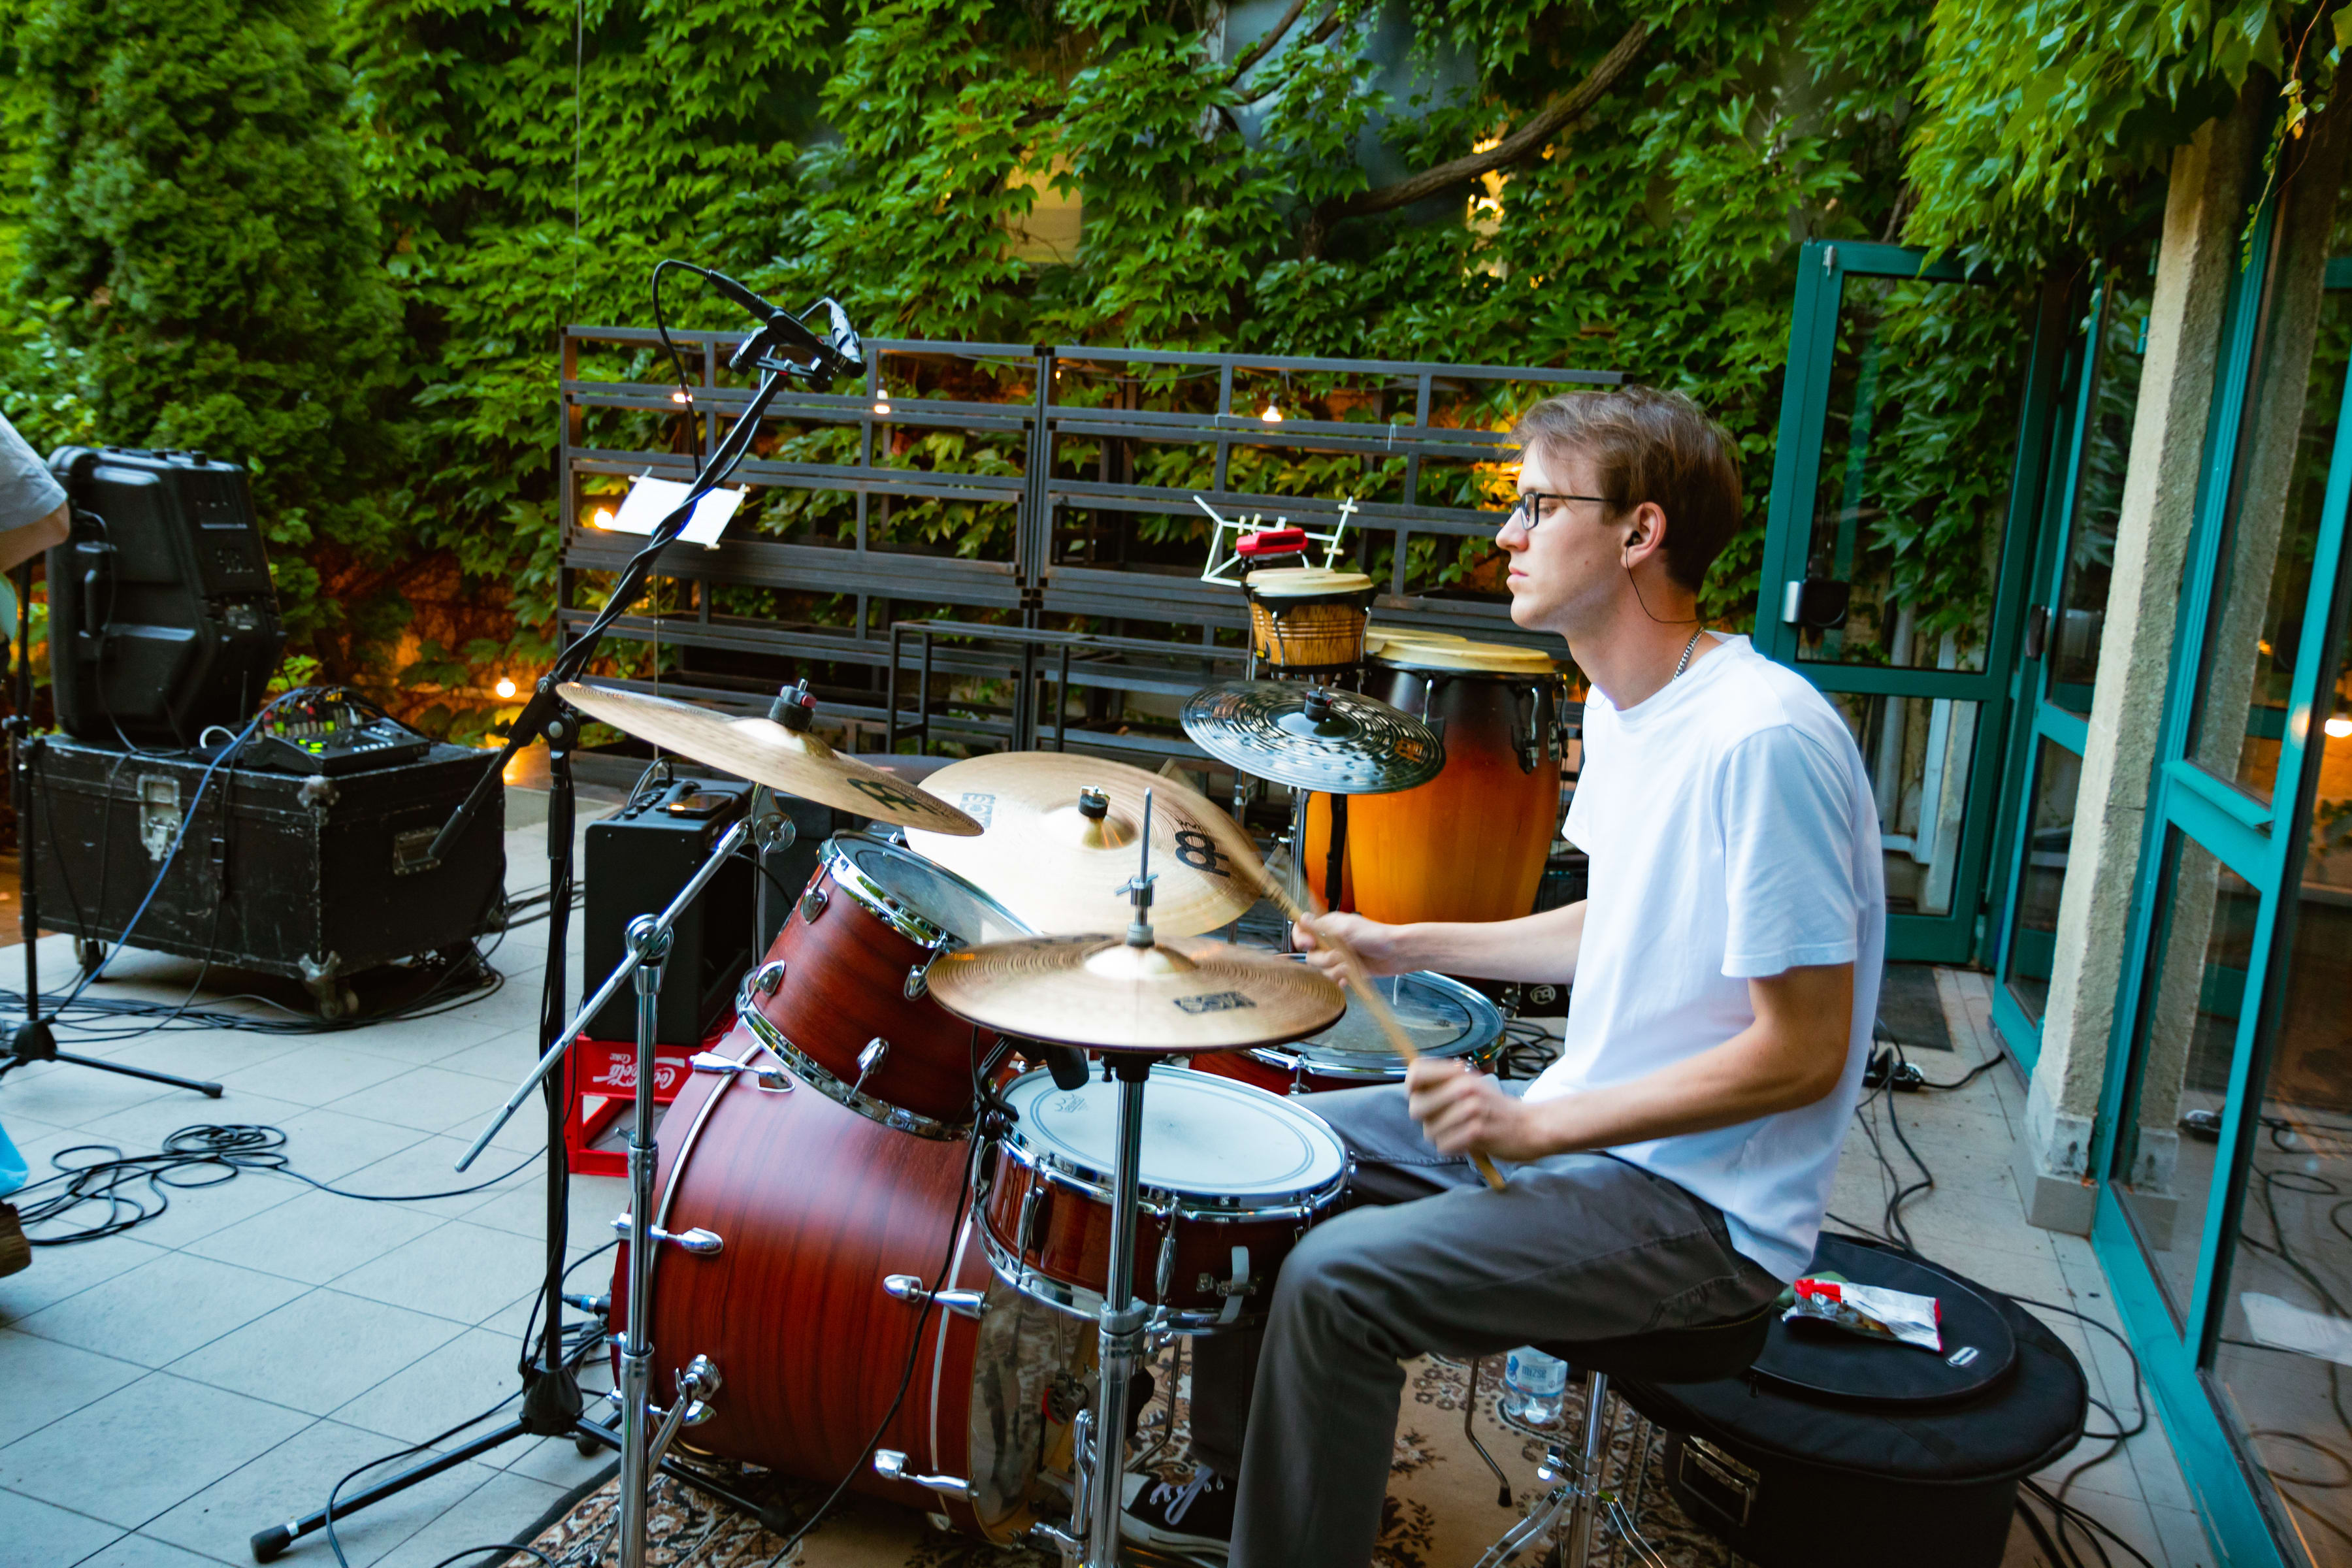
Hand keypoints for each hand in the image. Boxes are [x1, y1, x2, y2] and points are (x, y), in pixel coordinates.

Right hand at [1290, 911, 1408, 980]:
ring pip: (1322, 969)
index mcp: (1329, 926)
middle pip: (1311, 954)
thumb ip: (1322, 926)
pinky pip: (1333, 978)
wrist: (1397, 953)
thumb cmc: (1375, 936)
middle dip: (1324, 959)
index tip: (1309, 944)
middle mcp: (1331, 941)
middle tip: (1339, 957)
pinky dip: (1339, 979)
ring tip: (1349, 967)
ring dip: (1334, 970)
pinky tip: (1348, 977)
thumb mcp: (1346, 929)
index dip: (1301, 938)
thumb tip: (1302, 918)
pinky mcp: (1347, 970)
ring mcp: (1339, 956)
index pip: (1304, 930)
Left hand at [1406, 1058, 1547, 1162]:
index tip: (1421, 1096)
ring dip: (1442, 1137)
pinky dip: (1453, 1148)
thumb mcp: (1472, 1086)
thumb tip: (1411, 1090)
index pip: (1416, 1071)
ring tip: (1461, 1132)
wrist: (1531, 1126)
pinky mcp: (1476, 1132)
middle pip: (1417, 1106)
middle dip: (1426, 1119)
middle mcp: (1464, 1088)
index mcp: (1459, 1074)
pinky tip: (1468, 1142)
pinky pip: (1444, 1146)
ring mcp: (1471, 1109)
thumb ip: (1444, 1085)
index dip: (1411, 1086)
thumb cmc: (1495, 1109)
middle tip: (1443, 1121)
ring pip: (1429, 1130)